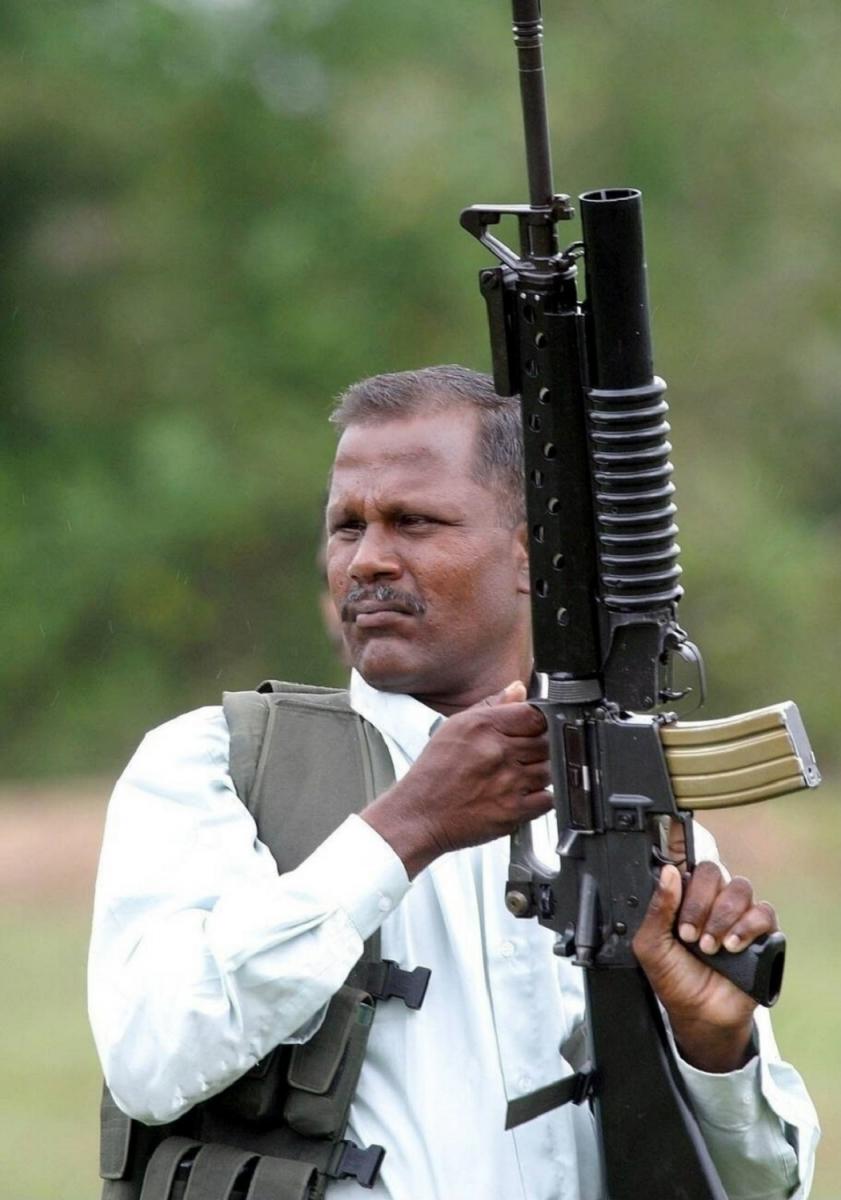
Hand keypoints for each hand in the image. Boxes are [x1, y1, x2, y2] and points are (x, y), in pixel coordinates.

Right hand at [362, 681, 550, 877]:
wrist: (419, 815)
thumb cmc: (433, 774)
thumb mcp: (455, 727)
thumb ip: (491, 705)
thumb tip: (517, 689)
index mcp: (483, 726)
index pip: (535, 714)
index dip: (538, 722)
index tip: (532, 729)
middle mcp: (498, 751)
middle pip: (546, 742)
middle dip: (539, 748)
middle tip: (521, 756)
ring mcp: (508, 782)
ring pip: (548, 770)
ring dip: (539, 772)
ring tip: (518, 776)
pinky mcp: (514, 811)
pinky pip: (547, 799)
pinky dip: (540, 797)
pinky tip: (522, 795)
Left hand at [633, 861, 777, 1071]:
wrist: (700, 1015)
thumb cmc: (674, 978)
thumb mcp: (652, 946)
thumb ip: (658, 909)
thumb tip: (669, 872)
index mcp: (683, 898)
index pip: (684, 862)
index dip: (679, 843)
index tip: (673, 828)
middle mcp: (712, 900)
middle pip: (712, 871)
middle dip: (699, 902)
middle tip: (689, 934)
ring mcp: (738, 914)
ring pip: (739, 887)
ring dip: (721, 916)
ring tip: (709, 946)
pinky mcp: (762, 933)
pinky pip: (763, 911)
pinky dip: (746, 926)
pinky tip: (732, 946)